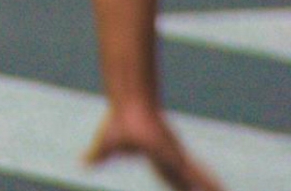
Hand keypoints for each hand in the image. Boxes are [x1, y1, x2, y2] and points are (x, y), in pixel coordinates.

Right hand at [86, 105, 227, 190]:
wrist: (128, 108)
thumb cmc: (118, 121)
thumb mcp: (103, 146)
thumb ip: (96, 157)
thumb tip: (82, 162)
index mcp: (158, 157)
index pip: (170, 178)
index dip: (179, 187)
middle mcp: (171, 158)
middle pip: (186, 182)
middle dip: (196, 190)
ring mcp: (177, 157)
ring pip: (196, 180)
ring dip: (208, 188)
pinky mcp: (178, 156)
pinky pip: (197, 175)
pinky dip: (208, 183)